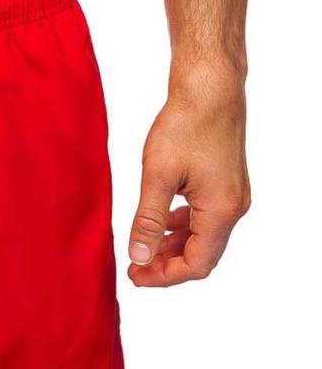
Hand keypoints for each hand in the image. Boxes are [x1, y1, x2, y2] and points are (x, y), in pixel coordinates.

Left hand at [128, 70, 250, 285]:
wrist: (209, 91)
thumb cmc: (186, 126)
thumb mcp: (158, 176)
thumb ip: (148, 220)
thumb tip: (140, 256)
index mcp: (221, 211)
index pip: (197, 264)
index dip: (165, 276)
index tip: (136, 277)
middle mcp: (234, 208)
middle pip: (202, 254)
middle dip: (167, 265)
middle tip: (135, 269)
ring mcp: (232, 196)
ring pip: (202, 236)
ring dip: (173, 246)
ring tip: (142, 249)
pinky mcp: (224, 184)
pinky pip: (203, 217)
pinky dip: (180, 226)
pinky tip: (159, 223)